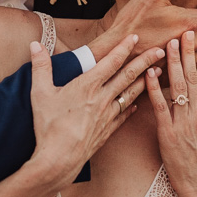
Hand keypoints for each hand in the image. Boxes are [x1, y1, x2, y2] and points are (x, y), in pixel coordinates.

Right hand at [28, 35, 165, 188]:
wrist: (58, 160)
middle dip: (145, 61)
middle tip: (161, 51)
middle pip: (128, 76)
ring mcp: (107, 115)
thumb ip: (40, 67)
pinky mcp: (107, 131)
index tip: (136, 37)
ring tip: (158, 72)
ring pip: (130, 94)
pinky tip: (138, 104)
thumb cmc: (48, 126)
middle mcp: (101, 98)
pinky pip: (124, 115)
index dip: (124, 48)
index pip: (110, 62)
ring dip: (145, 82)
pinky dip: (133, 107)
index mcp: (87, 85)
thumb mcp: (40, 93)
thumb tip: (35, 45)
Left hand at [146, 31, 196, 196]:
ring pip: (178, 87)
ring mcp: (183, 123)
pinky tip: (150, 72)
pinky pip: (160, 106)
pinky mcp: (167, 133)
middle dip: (189, 54)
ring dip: (174, 64)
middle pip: (194, 78)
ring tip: (169, 44)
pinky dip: (155, 88)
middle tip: (185, 33)